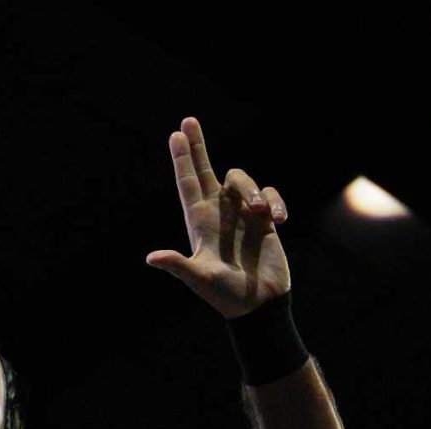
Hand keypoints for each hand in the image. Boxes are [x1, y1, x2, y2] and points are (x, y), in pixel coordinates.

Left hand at [145, 117, 289, 318]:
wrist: (259, 305)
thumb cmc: (226, 296)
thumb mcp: (200, 279)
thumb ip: (178, 266)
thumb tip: (152, 258)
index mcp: (199, 223)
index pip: (187, 184)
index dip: (182, 160)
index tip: (175, 135)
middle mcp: (218, 213)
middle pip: (206, 171)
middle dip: (198, 146)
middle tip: (189, 121)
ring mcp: (241, 215)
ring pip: (242, 180)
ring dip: (254, 188)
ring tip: (264, 212)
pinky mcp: (265, 220)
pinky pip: (269, 193)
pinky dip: (275, 199)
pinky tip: (278, 218)